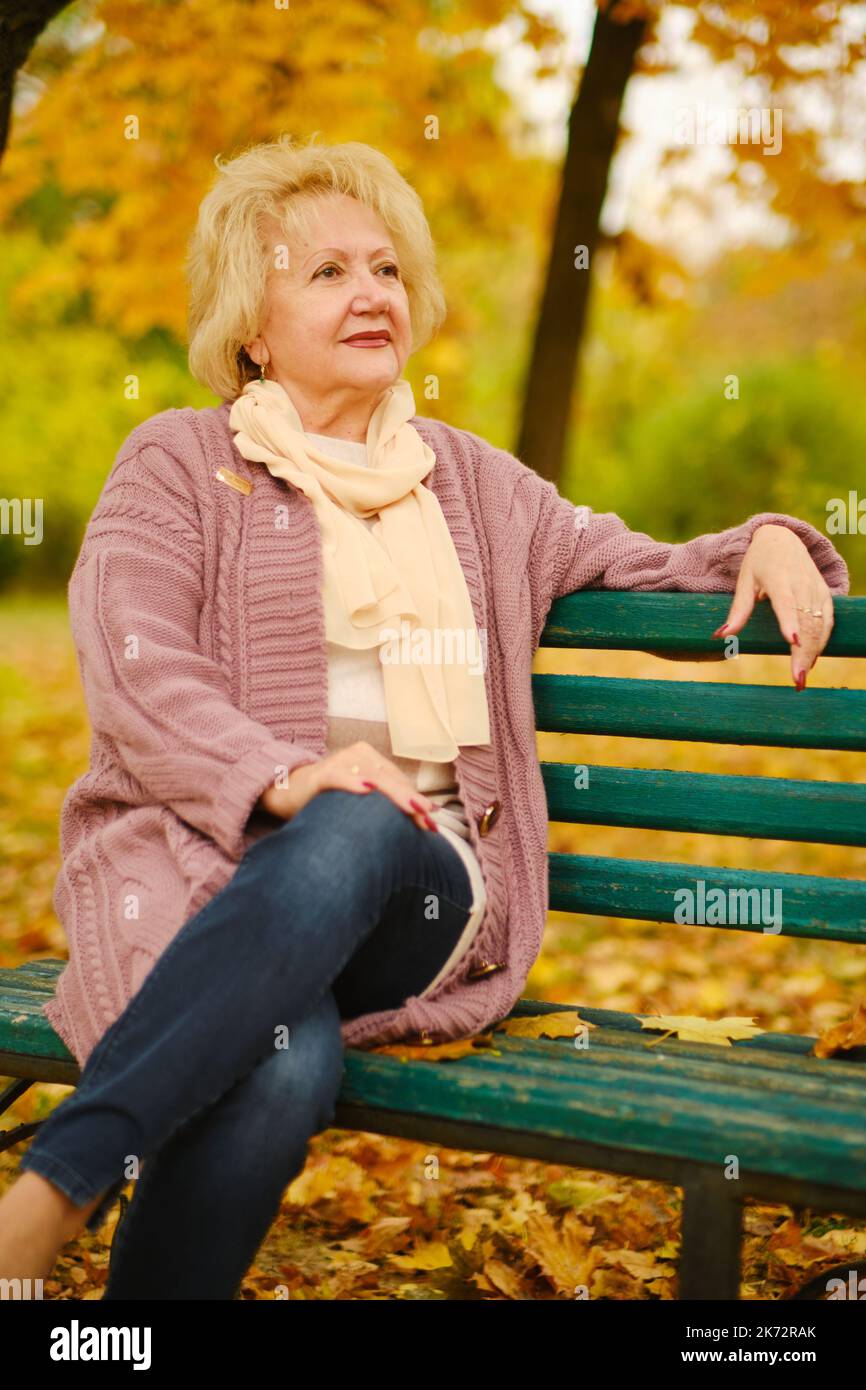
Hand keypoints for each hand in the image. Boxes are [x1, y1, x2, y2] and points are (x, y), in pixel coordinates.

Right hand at [256, 741, 439, 831]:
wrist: (286, 792)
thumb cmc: (328, 800)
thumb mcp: (359, 801)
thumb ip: (382, 806)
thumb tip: (420, 824)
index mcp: (370, 759)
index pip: (398, 781)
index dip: (415, 800)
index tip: (432, 821)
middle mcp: (357, 755)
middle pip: (390, 779)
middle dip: (411, 799)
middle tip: (428, 816)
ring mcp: (339, 761)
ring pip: (372, 777)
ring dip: (393, 794)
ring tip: (412, 808)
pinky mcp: (320, 773)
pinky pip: (339, 776)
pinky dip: (352, 783)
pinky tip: (366, 790)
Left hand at [712, 523, 833, 688]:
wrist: (784, 538)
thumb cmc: (758, 561)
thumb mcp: (744, 580)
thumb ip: (738, 610)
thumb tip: (720, 636)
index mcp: (778, 578)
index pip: (786, 602)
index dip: (790, 621)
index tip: (792, 641)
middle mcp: (801, 584)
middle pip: (806, 622)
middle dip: (802, 652)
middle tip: (797, 680)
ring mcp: (816, 590)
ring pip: (819, 625)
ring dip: (812, 653)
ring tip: (801, 678)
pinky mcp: (825, 595)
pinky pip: (827, 622)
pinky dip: (821, 642)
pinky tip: (811, 661)